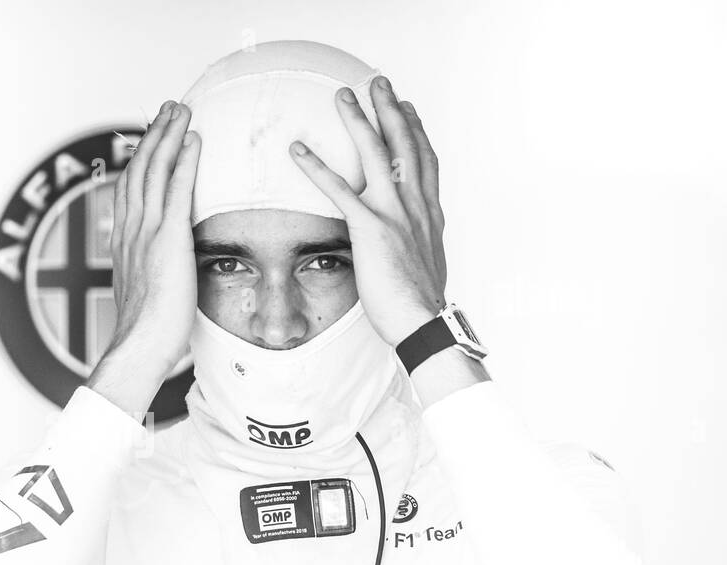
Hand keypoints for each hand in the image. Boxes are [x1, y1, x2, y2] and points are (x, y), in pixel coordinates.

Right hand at [106, 100, 201, 372]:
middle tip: (169, 109)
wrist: (140, 346)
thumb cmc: (146, 335)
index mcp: (124, 244)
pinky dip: (184, 160)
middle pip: (139, 169)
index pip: (130, 191)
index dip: (140, 161)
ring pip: (155, 170)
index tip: (151, 140)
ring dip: (168, 135)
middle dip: (154, 135)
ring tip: (181, 111)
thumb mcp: (146, 297)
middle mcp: (130, 231)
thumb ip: (153, 279)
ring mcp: (146, 232)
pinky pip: (176, 189)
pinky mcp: (167, 239)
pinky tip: (194, 140)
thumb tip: (166, 283)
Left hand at [288, 75, 446, 347]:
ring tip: (342, 96)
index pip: (425, 159)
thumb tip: (412, 241)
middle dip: (389, 108)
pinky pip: (338, 189)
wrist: (422, 321)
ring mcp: (394, 213)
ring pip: (376, 153)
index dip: (416, 129)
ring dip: (357, 120)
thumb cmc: (420, 302)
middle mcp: (415, 204)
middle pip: (404, 143)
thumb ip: (417, 242)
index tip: (408, 107)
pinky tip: (297, 151)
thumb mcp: (425, 264)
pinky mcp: (370, 228)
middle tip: (377, 81)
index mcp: (429, 212)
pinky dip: (315, 167)